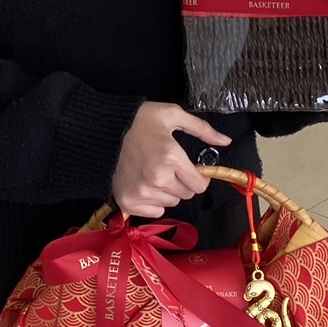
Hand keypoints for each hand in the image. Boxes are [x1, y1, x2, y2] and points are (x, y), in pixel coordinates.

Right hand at [112, 104, 230, 218]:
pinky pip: (154, 211)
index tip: (189, 168)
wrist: (101, 131)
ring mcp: (142, 192)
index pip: (200, 184)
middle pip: (186, 194)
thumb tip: (226, 141)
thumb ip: (202, 129)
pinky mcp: (128, 201)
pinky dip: (153, 201)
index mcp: (172, 157)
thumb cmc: (139, 120)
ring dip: (168, 191)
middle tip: (168, 167)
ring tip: (154, 173)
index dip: (198, 176)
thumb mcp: (172, 115)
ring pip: (171, 203)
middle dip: (182, 182)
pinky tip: (144, 184)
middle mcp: (158, 179)